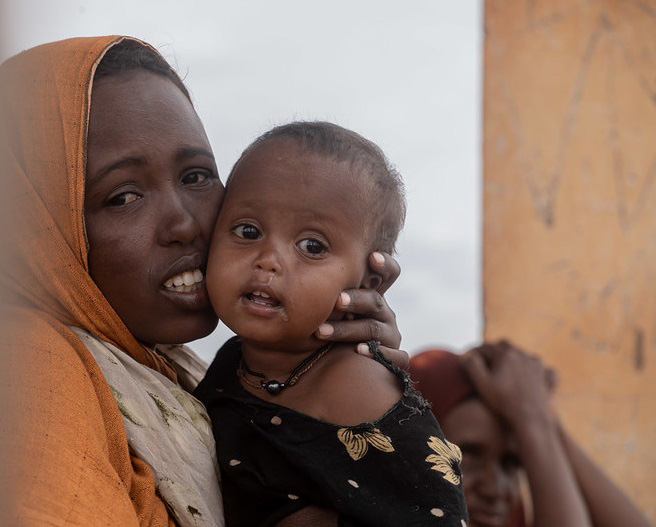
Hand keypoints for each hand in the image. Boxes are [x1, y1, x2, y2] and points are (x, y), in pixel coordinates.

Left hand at [314, 252, 407, 367]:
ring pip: (374, 330)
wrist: (342, 367)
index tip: (371, 257)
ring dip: (348, 329)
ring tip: (322, 332)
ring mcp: (390, 336)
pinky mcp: (395, 360)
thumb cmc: (333, 330)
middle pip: (375, 302)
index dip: (384, 265)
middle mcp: (384, 314)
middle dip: (356, 300)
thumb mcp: (331, 310)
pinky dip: (380, 354)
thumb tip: (289, 259)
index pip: (388, 274)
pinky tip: (359, 351)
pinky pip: (395, 357)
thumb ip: (325, 291)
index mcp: (372, 297)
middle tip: (337, 300)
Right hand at [461, 340, 554, 427]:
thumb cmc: (503, 401)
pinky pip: (538, 364)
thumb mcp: (481, 383)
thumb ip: (472, 365)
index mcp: (504, 354)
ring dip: (510, 356)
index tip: (465, 357)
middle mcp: (521, 354)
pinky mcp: (545, 375)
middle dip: (492, 350)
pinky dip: (531, 366)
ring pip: (520, 353)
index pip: (484, 347)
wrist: (530, 418)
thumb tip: (466, 354)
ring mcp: (535, 364)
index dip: (472, 351)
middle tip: (483, 358)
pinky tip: (528, 372)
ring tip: (502, 366)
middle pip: (503, 345)